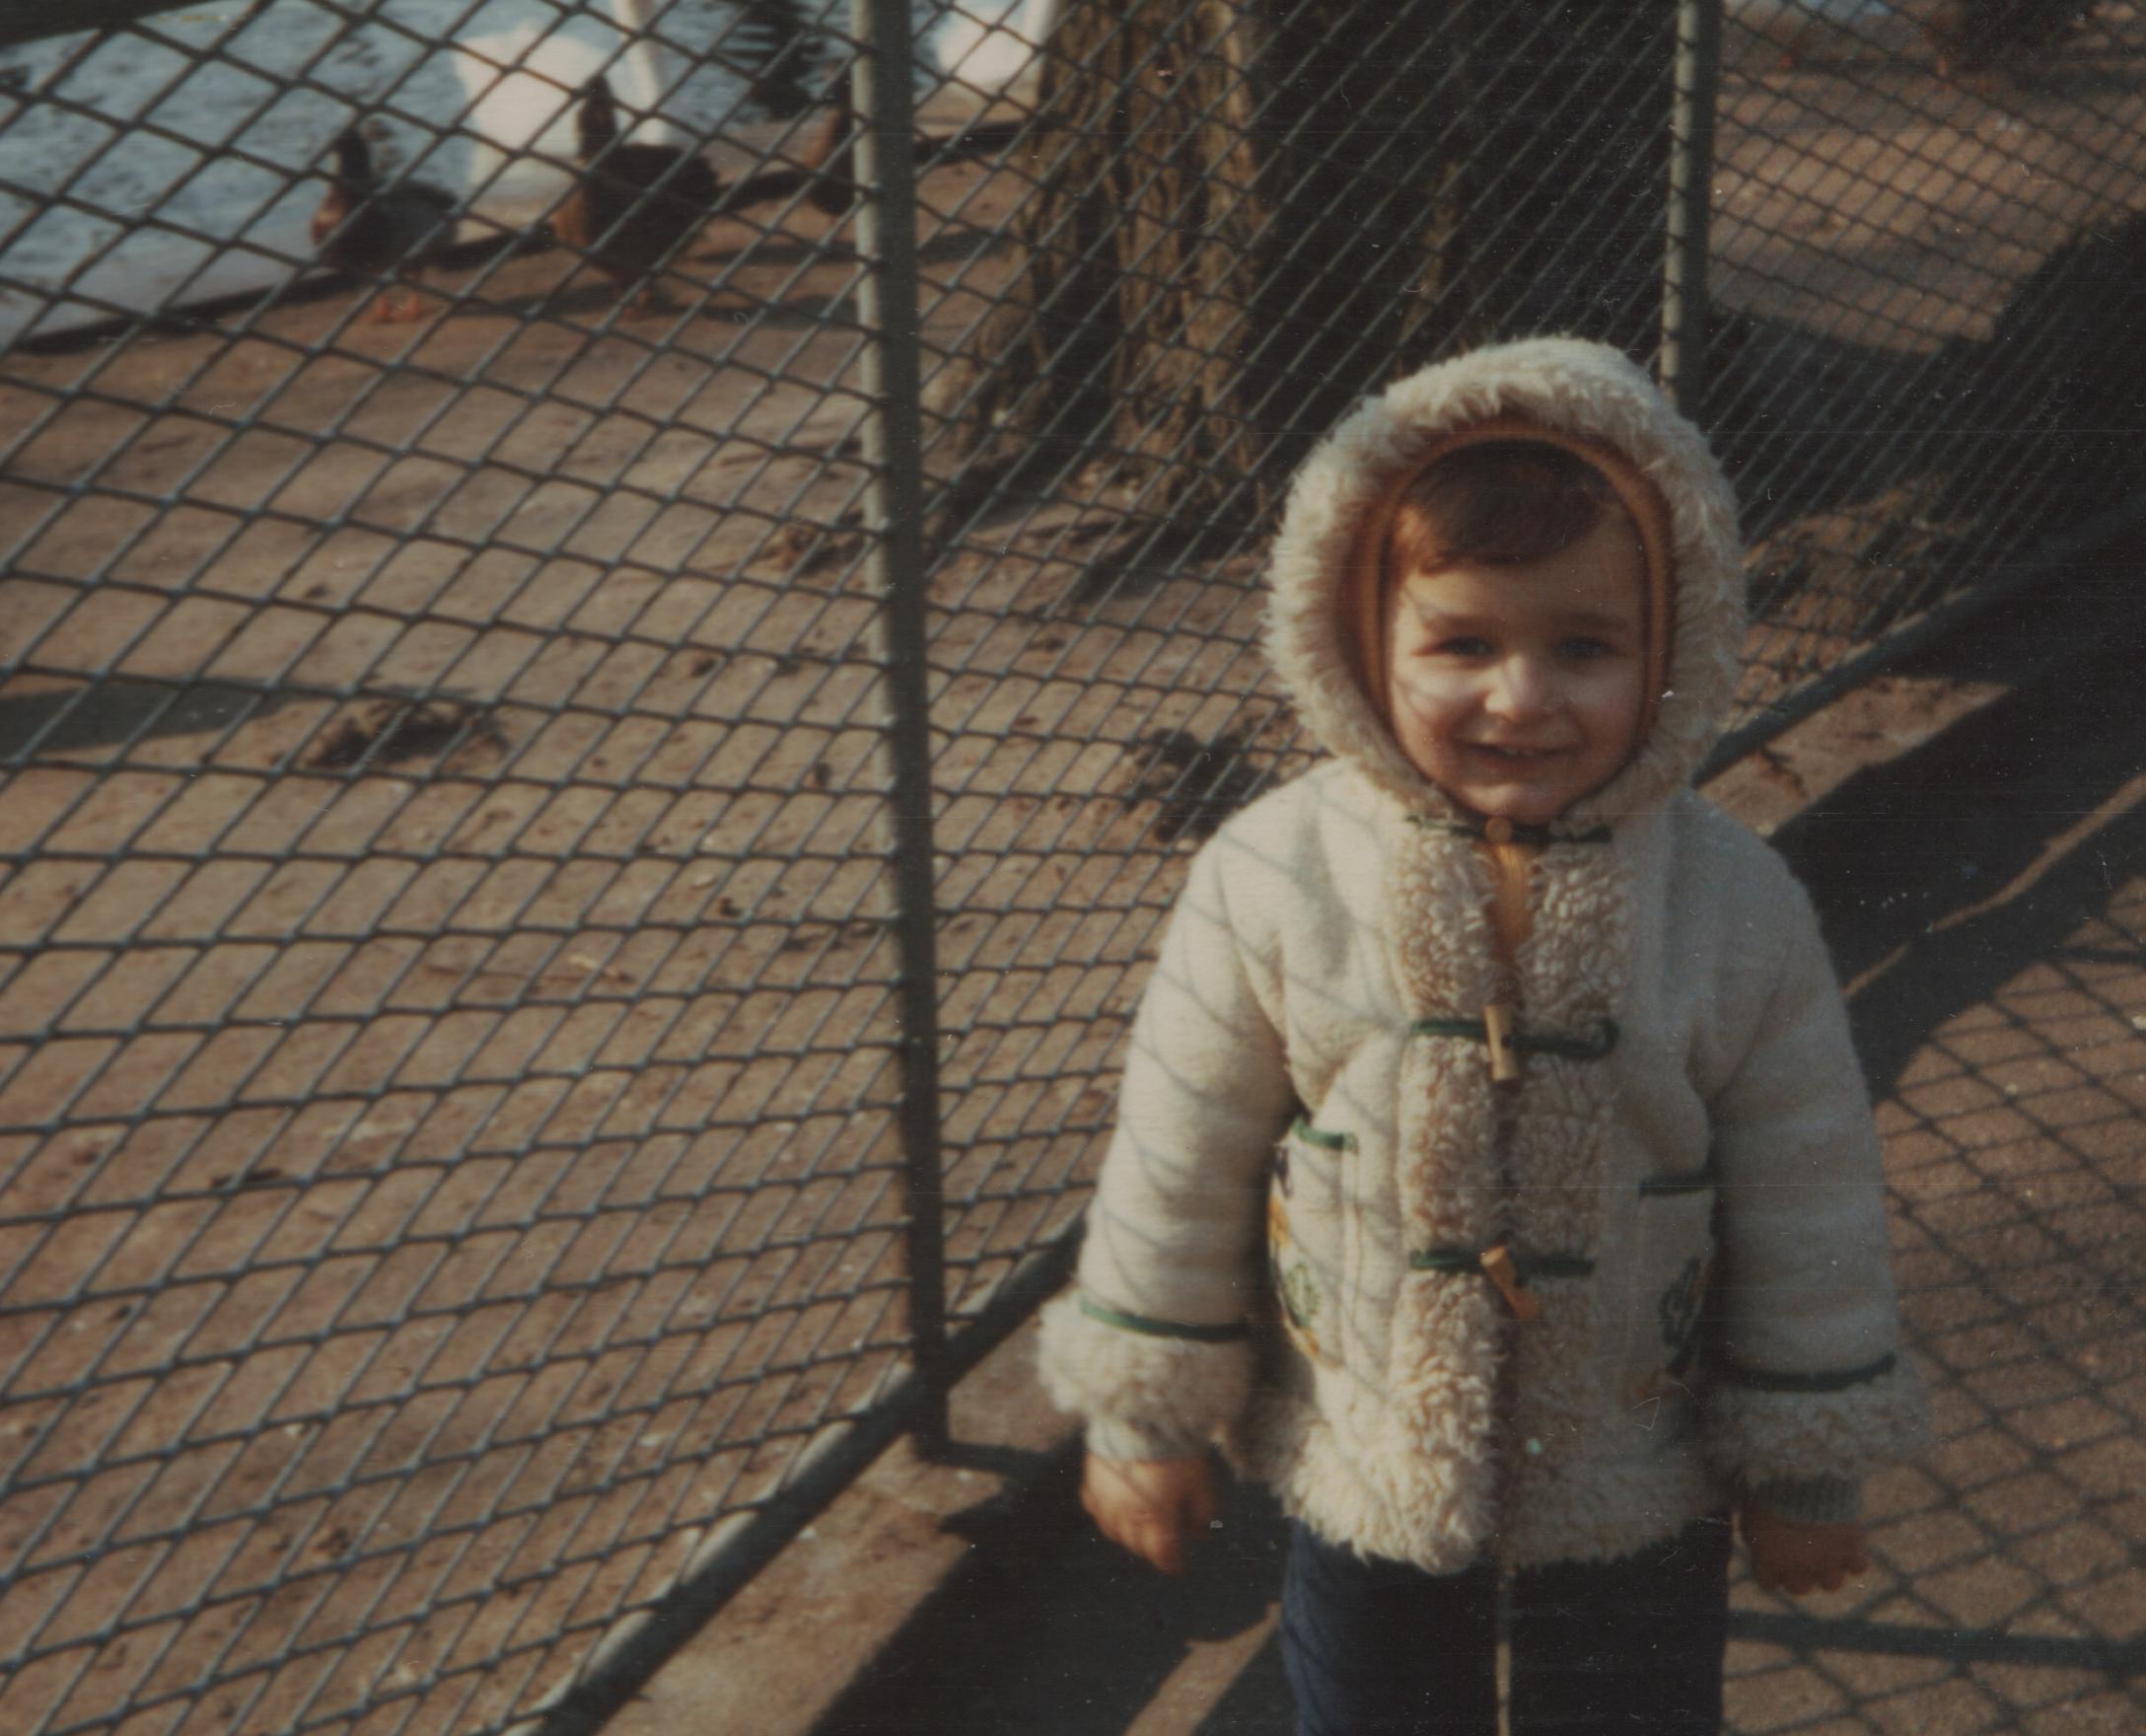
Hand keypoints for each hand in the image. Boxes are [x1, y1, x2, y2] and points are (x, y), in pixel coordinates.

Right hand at [1079, 1451, 1216, 1574]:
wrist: (1141, 1413)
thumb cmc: (1175, 1448)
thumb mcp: (1200, 1483)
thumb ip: (1202, 1513)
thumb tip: (1199, 1534)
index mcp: (1155, 1519)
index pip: (1163, 1555)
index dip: (1173, 1564)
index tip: (1180, 1566)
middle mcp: (1126, 1515)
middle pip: (1138, 1546)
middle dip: (1152, 1549)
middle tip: (1164, 1543)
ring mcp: (1105, 1499)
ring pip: (1113, 1532)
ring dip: (1129, 1535)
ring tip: (1140, 1528)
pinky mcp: (1092, 1480)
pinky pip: (1096, 1509)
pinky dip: (1107, 1515)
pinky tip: (1115, 1509)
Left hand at [1739, 1504, 1870, 1594]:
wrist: (1804, 1477)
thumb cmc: (1770, 1491)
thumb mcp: (1750, 1514)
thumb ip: (1755, 1537)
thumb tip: (1757, 1545)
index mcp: (1770, 1560)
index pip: (1768, 1582)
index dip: (1769, 1569)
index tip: (1771, 1556)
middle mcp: (1799, 1568)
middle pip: (1800, 1588)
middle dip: (1799, 1573)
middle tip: (1800, 1554)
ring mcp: (1828, 1561)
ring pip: (1831, 1584)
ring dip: (1828, 1569)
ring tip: (1825, 1550)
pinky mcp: (1852, 1549)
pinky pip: (1859, 1567)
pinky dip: (1855, 1558)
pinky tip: (1847, 1543)